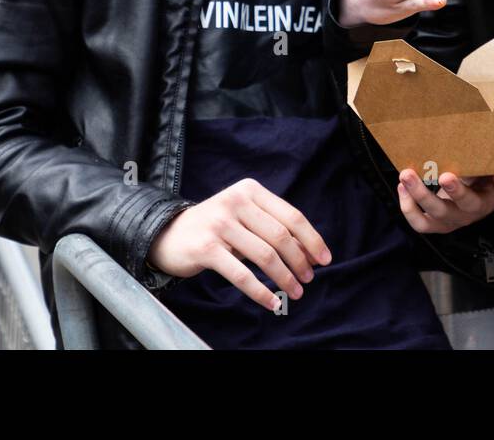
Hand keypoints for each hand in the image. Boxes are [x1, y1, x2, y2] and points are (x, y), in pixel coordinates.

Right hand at [147, 178, 331, 310]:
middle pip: (281, 236)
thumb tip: (310, 252)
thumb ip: (273, 228)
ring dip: (284, 278)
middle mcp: (236, 202)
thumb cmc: (215, 228)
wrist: (167, 234)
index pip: (292, 216)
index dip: (312, 240)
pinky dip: (261, 292)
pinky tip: (272, 303)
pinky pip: (241, 275)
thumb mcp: (244, 218)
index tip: (325, 260)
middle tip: (308, 280)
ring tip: (295, 292)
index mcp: (250, 190)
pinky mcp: (206, 248)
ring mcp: (220, 224)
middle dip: (300, 262)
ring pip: (265, 256)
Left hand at [395, 168, 493, 233]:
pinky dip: (408, 207)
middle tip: (444, 175)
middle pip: (467, 204)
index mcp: (492, 194)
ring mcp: (452, 219)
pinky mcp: (435, 223)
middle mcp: (473, 211)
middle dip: (454, 191)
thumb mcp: (491, 168)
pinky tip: (403, 187)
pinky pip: (420, 223)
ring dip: (419, 196)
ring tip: (407, 175)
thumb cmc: (477, 178)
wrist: (465, 196)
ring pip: (436, 215)